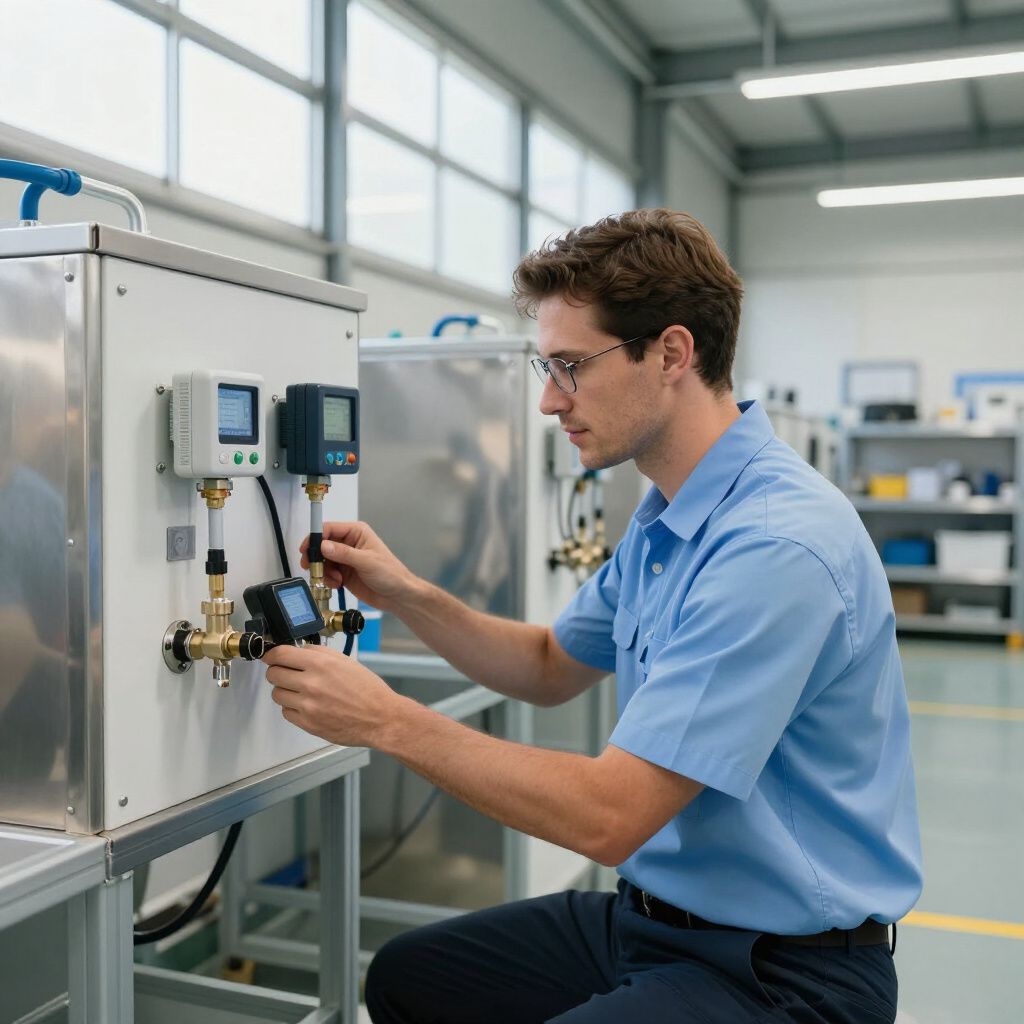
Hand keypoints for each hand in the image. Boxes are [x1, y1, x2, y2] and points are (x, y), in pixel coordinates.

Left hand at [263, 643, 402, 747]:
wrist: (380, 718)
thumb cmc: (368, 691)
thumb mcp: (346, 661)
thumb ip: (319, 653)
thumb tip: (299, 650)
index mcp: (321, 664)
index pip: (280, 654)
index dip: (272, 654)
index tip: (271, 656)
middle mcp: (311, 683)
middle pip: (273, 674)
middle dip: (278, 671)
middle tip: (287, 673)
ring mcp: (308, 705)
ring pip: (277, 694)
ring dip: (285, 690)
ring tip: (301, 691)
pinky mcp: (308, 723)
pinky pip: (286, 712)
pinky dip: (293, 708)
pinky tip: (308, 705)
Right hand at [299, 521, 418, 612]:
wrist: (397, 596)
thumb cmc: (391, 574)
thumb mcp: (367, 562)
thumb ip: (343, 553)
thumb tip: (324, 546)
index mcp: (357, 532)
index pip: (329, 529)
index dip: (315, 538)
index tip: (306, 549)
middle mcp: (349, 543)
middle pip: (322, 545)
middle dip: (316, 557)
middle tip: (311, 567)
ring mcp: (345, 558)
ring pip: (323, 560)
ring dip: (323, 571)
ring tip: (334, 579)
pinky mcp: (343, 572)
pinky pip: (327, 573)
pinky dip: (328, 579)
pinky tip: (338, 584)